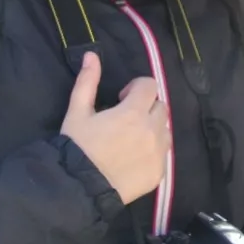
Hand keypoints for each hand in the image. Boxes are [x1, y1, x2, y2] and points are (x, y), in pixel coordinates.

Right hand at [60, 52, 168, 203]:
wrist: (81, 187)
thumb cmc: (78, 147)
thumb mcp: (77, 112)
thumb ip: (87, 81)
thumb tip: (91, 55)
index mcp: (133, 112)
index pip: (150, 85)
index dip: (136, 87)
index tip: (121, 98)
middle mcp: (151, 130)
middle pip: (161, 106)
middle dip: (146, 106)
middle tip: (126, 119)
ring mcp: (158, 153)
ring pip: (165, 130)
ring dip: (153, 128)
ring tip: (132, 139)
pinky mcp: (159, 172)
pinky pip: (164, 154)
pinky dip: (153, 151)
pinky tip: (134, 159)